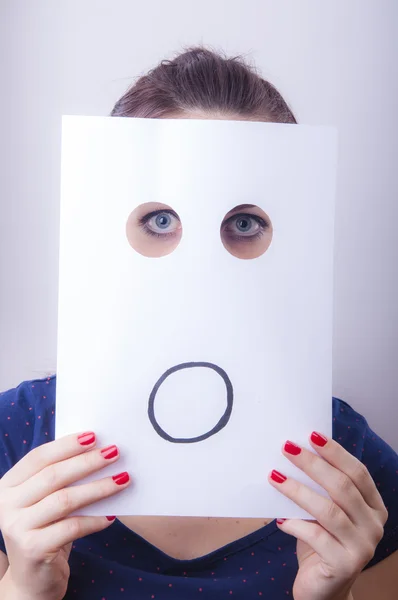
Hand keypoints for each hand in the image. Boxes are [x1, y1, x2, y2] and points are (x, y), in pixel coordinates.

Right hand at [0, 432, 129, 599]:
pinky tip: (112, 514)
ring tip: (123, 479)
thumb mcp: (45, 501)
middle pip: (53, 476)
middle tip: (115, 452)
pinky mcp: (32, 549)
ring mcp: (17, 528)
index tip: (94, 435)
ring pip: (64, 500)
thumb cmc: (46, 531)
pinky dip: (95, 519)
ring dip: (98, 488)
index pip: (38, 458)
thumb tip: (98, 449)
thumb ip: (60, 478)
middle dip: (87, 462)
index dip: (67, 445)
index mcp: (8, 486)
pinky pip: (72, 527)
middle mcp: (6, 505)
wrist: (32, 582)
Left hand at [268, 432, 387, 599]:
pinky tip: (279, 519)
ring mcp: (363, 547)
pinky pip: (316, 537)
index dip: (335, 452)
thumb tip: (294, 453)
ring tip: (274, 477)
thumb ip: (321, 489)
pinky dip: (295, 524)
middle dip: (312, 464)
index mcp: (374, 507)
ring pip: (328, 510)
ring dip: (298, 490)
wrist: (323, 590)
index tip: (311, 434)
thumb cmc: (321, 542)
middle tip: (287, 448)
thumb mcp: (325, 513)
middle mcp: (374, 525)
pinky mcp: (345, 565)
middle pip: (343, 487)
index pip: (358, 472)